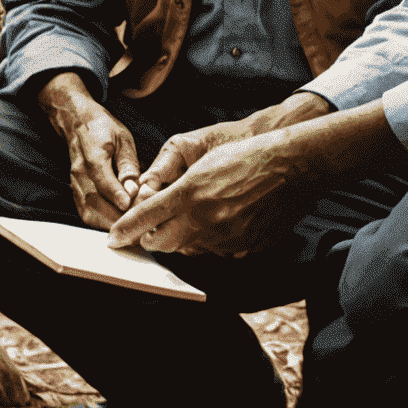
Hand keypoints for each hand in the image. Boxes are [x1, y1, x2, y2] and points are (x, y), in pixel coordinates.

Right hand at [38, 71, 140, 229]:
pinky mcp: (75, 193)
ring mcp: (75, 184)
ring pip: (89, 213)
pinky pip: (86, 214)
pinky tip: (118, 226)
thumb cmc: (103, 129)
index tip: (130, 207)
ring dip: (109, 224)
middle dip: (117, 217)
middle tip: (139, 224)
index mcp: (92, 155)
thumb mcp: (122, 138)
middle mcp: (79, 173)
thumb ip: (128, 164)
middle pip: (94, 203)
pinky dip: (101, 224)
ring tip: (132, 229)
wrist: (77, 123)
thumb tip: (133, 189)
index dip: (116, 195)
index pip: (102, 180)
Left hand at [108, 129, 305, 256]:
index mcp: (191, 193)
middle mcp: (206, 220)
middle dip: (152, 238)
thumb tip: (156, 208)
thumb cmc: (247, 155)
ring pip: (191, 249)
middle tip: (151, 229)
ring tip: (197, 214)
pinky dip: (213, 240)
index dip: (125, 230)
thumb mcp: (203, 160)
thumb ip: (176, 188)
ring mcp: (227, 238)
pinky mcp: (245, 247)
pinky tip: (225, 219)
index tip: (113, 238)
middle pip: (163, 243)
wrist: (293, 165)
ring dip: (185, 237)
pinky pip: (219, 251)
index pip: (146, 218)